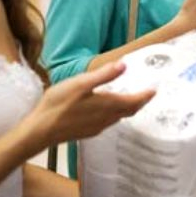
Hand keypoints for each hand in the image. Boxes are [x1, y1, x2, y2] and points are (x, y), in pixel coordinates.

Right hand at [20, 62, 153, 154]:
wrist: (39, 131)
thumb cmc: (58, 104)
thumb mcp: (80, 83)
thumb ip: (103, 75)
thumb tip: (124, 65)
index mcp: (107, 106)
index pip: (134, 101)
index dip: (146, 95)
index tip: (155, 89)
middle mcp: (106, 119)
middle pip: (129, 111)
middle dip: (140, 102)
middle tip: (148, 94)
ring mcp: (97, 127)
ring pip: (120, 117)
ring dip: (129, 108)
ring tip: (132, 98)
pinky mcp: (87, 131)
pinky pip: (109, 121)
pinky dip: (116, 113)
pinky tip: (108, 108)